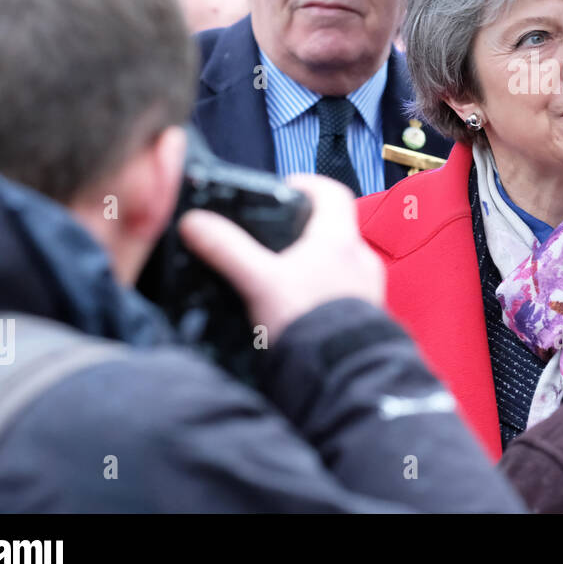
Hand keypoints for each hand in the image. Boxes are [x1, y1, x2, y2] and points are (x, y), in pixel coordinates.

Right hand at [178, 174, 384, 342]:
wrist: (341, 378)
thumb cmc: (307, 324)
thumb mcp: (258, 282)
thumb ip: (227, 250)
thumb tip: (194, 222)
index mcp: (340, 239)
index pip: (332, 192)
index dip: (307, 185)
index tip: (284, 190)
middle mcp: (361, 260)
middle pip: (334, 229)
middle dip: (303, 231)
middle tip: (272, 239)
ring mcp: (368, 290)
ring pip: (339, 263)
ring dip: (313, 264)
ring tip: (280, 277)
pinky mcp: (365, 318)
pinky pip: (344, 293)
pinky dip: (321, 293)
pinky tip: (297, 310)